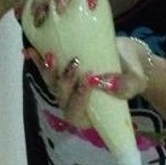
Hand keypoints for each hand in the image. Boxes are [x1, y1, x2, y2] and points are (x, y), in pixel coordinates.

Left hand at [23, 37, 154, 126]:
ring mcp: (66, 86)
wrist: (128, 58)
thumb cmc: (133, 74)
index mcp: (91, 114)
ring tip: (50, 55)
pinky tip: (29, 50)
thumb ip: (125, 86)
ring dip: (48, 70)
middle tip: (75, 63)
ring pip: (51, 83)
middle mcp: (74, 103)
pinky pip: (46, 67)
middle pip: (61, 98)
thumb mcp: (135, 81)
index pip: (76, 115)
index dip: (78, 101)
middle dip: (64, 82)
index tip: (88, 82)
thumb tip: (107, 84)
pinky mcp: (61, 70)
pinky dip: (37, 59)